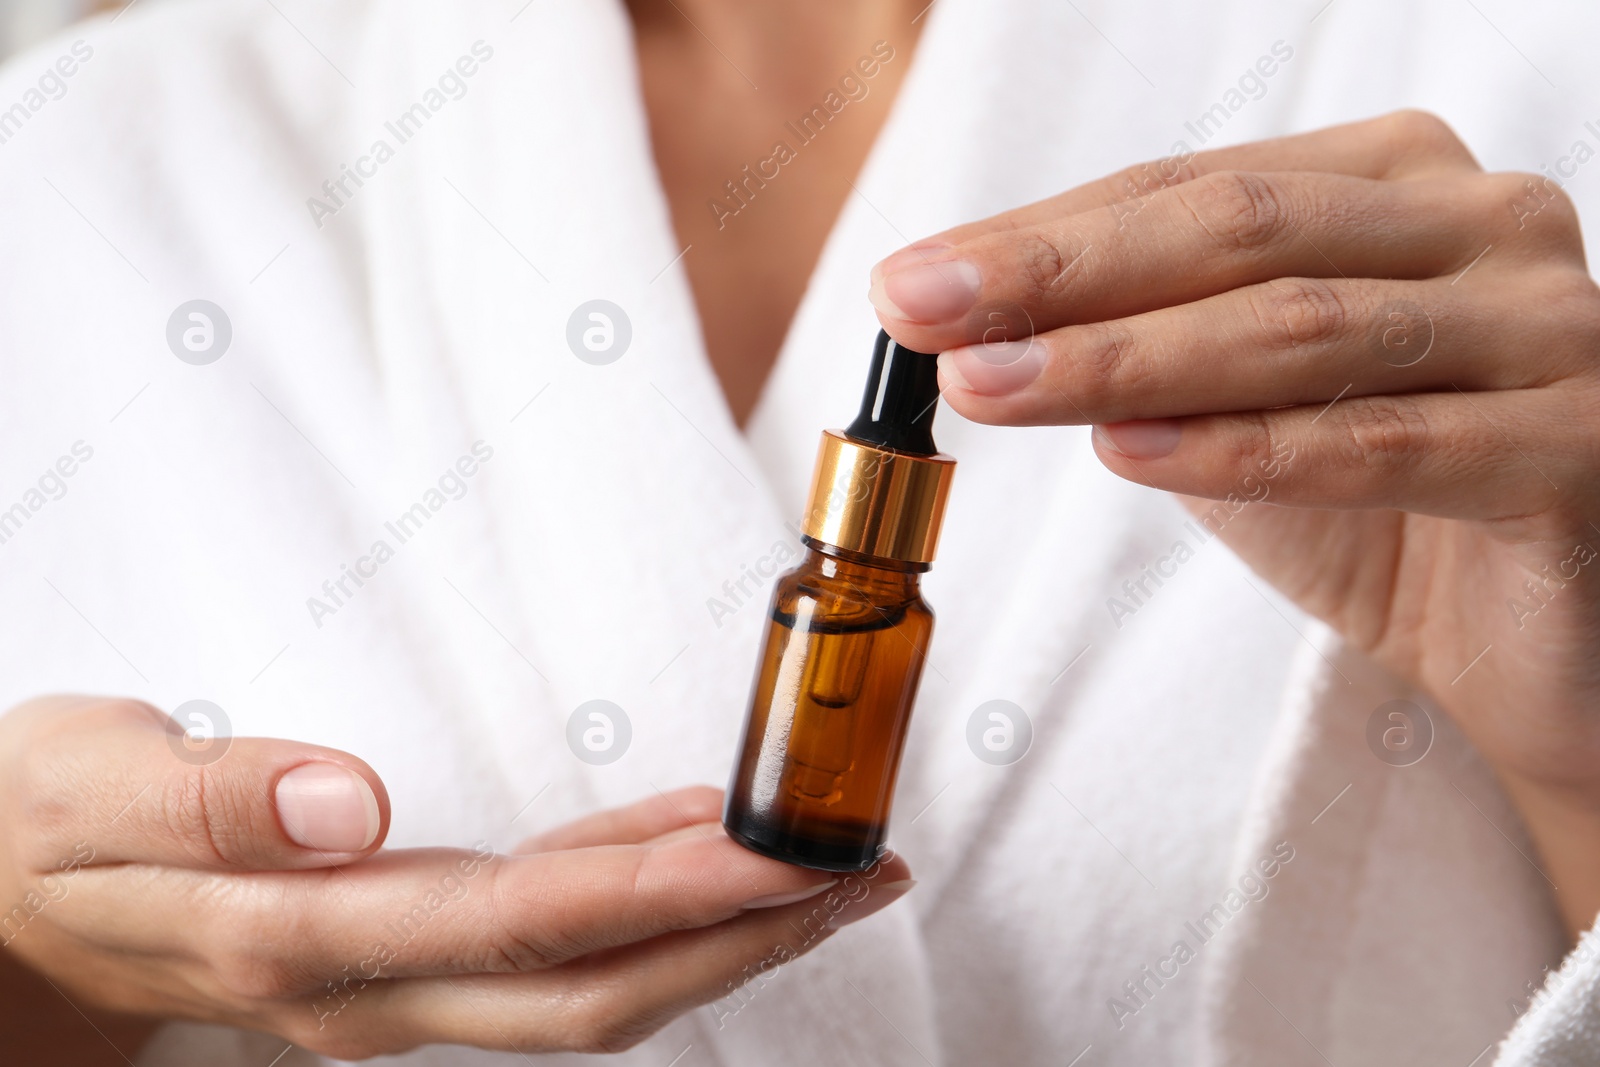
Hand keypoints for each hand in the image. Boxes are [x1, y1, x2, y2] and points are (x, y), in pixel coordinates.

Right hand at [0, 696, 910, 1061]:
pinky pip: (541, 944)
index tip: (781, 856)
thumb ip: (218, 799)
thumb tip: (353, 801)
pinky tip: (688, 846)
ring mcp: (389, 986)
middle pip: (594, 991)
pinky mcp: (398, 957)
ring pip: (584, 982)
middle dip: (737, 941)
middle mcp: (367, 988)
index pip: (525, 926)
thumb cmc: (40, 829)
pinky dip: (633, 901)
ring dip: (710, 931)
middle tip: (858, 873)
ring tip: (821, 868)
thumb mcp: (87, 785)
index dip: (666, 895)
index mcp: (301, 940)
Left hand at [870, 110, 1599, 934]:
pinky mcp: (1577, 446)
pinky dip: (1246, 450)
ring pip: (1301, 327)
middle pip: (1240, 231)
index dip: (1038, 236)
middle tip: (926, 313)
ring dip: (1124, 359)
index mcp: (1395, 184)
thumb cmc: (1383, 505)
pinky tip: (1129, 454)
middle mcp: (1484, 223)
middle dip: (1060, 275)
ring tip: (994, 384)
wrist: (1537, 641)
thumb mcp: (1238, 411)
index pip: (1188, 189)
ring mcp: (1547, 326)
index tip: (910, 285)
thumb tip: (972, 328)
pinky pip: (1385, 444)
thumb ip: (1141, 356)